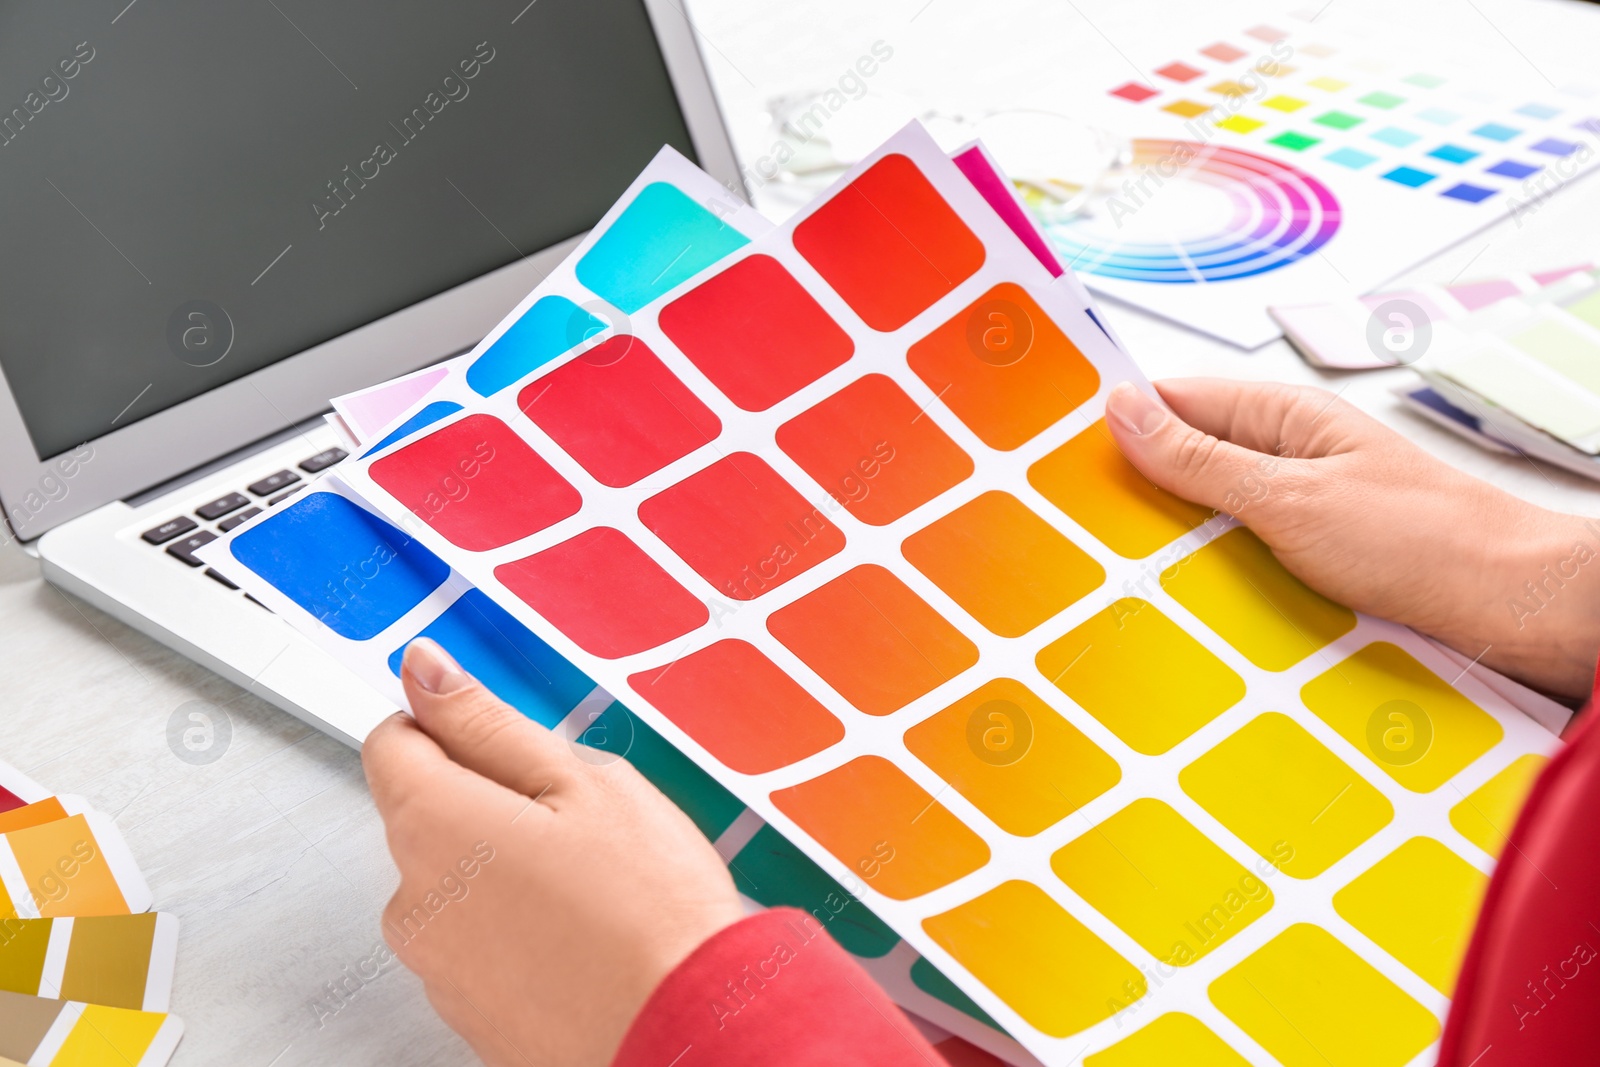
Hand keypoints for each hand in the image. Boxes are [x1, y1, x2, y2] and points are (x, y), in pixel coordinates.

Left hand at [362, 639, 743, 1066]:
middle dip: (490, 801)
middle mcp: (412, 899)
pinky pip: (477, 942)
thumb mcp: (583, 780)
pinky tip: (581, 934)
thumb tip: (425, 672)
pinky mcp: (465, 1011)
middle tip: (576, 819)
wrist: (685, 1031)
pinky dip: (517, 929)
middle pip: (427, 813)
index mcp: (433, 825)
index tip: (506, 741)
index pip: (393, 740)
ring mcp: (434, 965)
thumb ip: (488, 722)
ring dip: (505, 868)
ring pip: (456, 880)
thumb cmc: (648, 912)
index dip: (451, 725)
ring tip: (589, 885)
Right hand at [1105, 378, 1599, 699]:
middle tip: (1065, 529)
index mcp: (1282, 417)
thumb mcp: (1290, 498)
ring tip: (1111, 575)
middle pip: (1184, 462)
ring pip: (1208, 518)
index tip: (1049, 454)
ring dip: (1172, 544)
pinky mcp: (1316, 561)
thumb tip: (1122, 409)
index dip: (1113, 422)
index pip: (1170, 400)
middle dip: (1133, 492)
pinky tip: (1181, 606)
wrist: (1522, 612)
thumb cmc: (1425, 543)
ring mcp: (1303, 510)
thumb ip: (1201, 458)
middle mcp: (1290, 456)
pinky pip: (1241, 560)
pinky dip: (1211, 578)